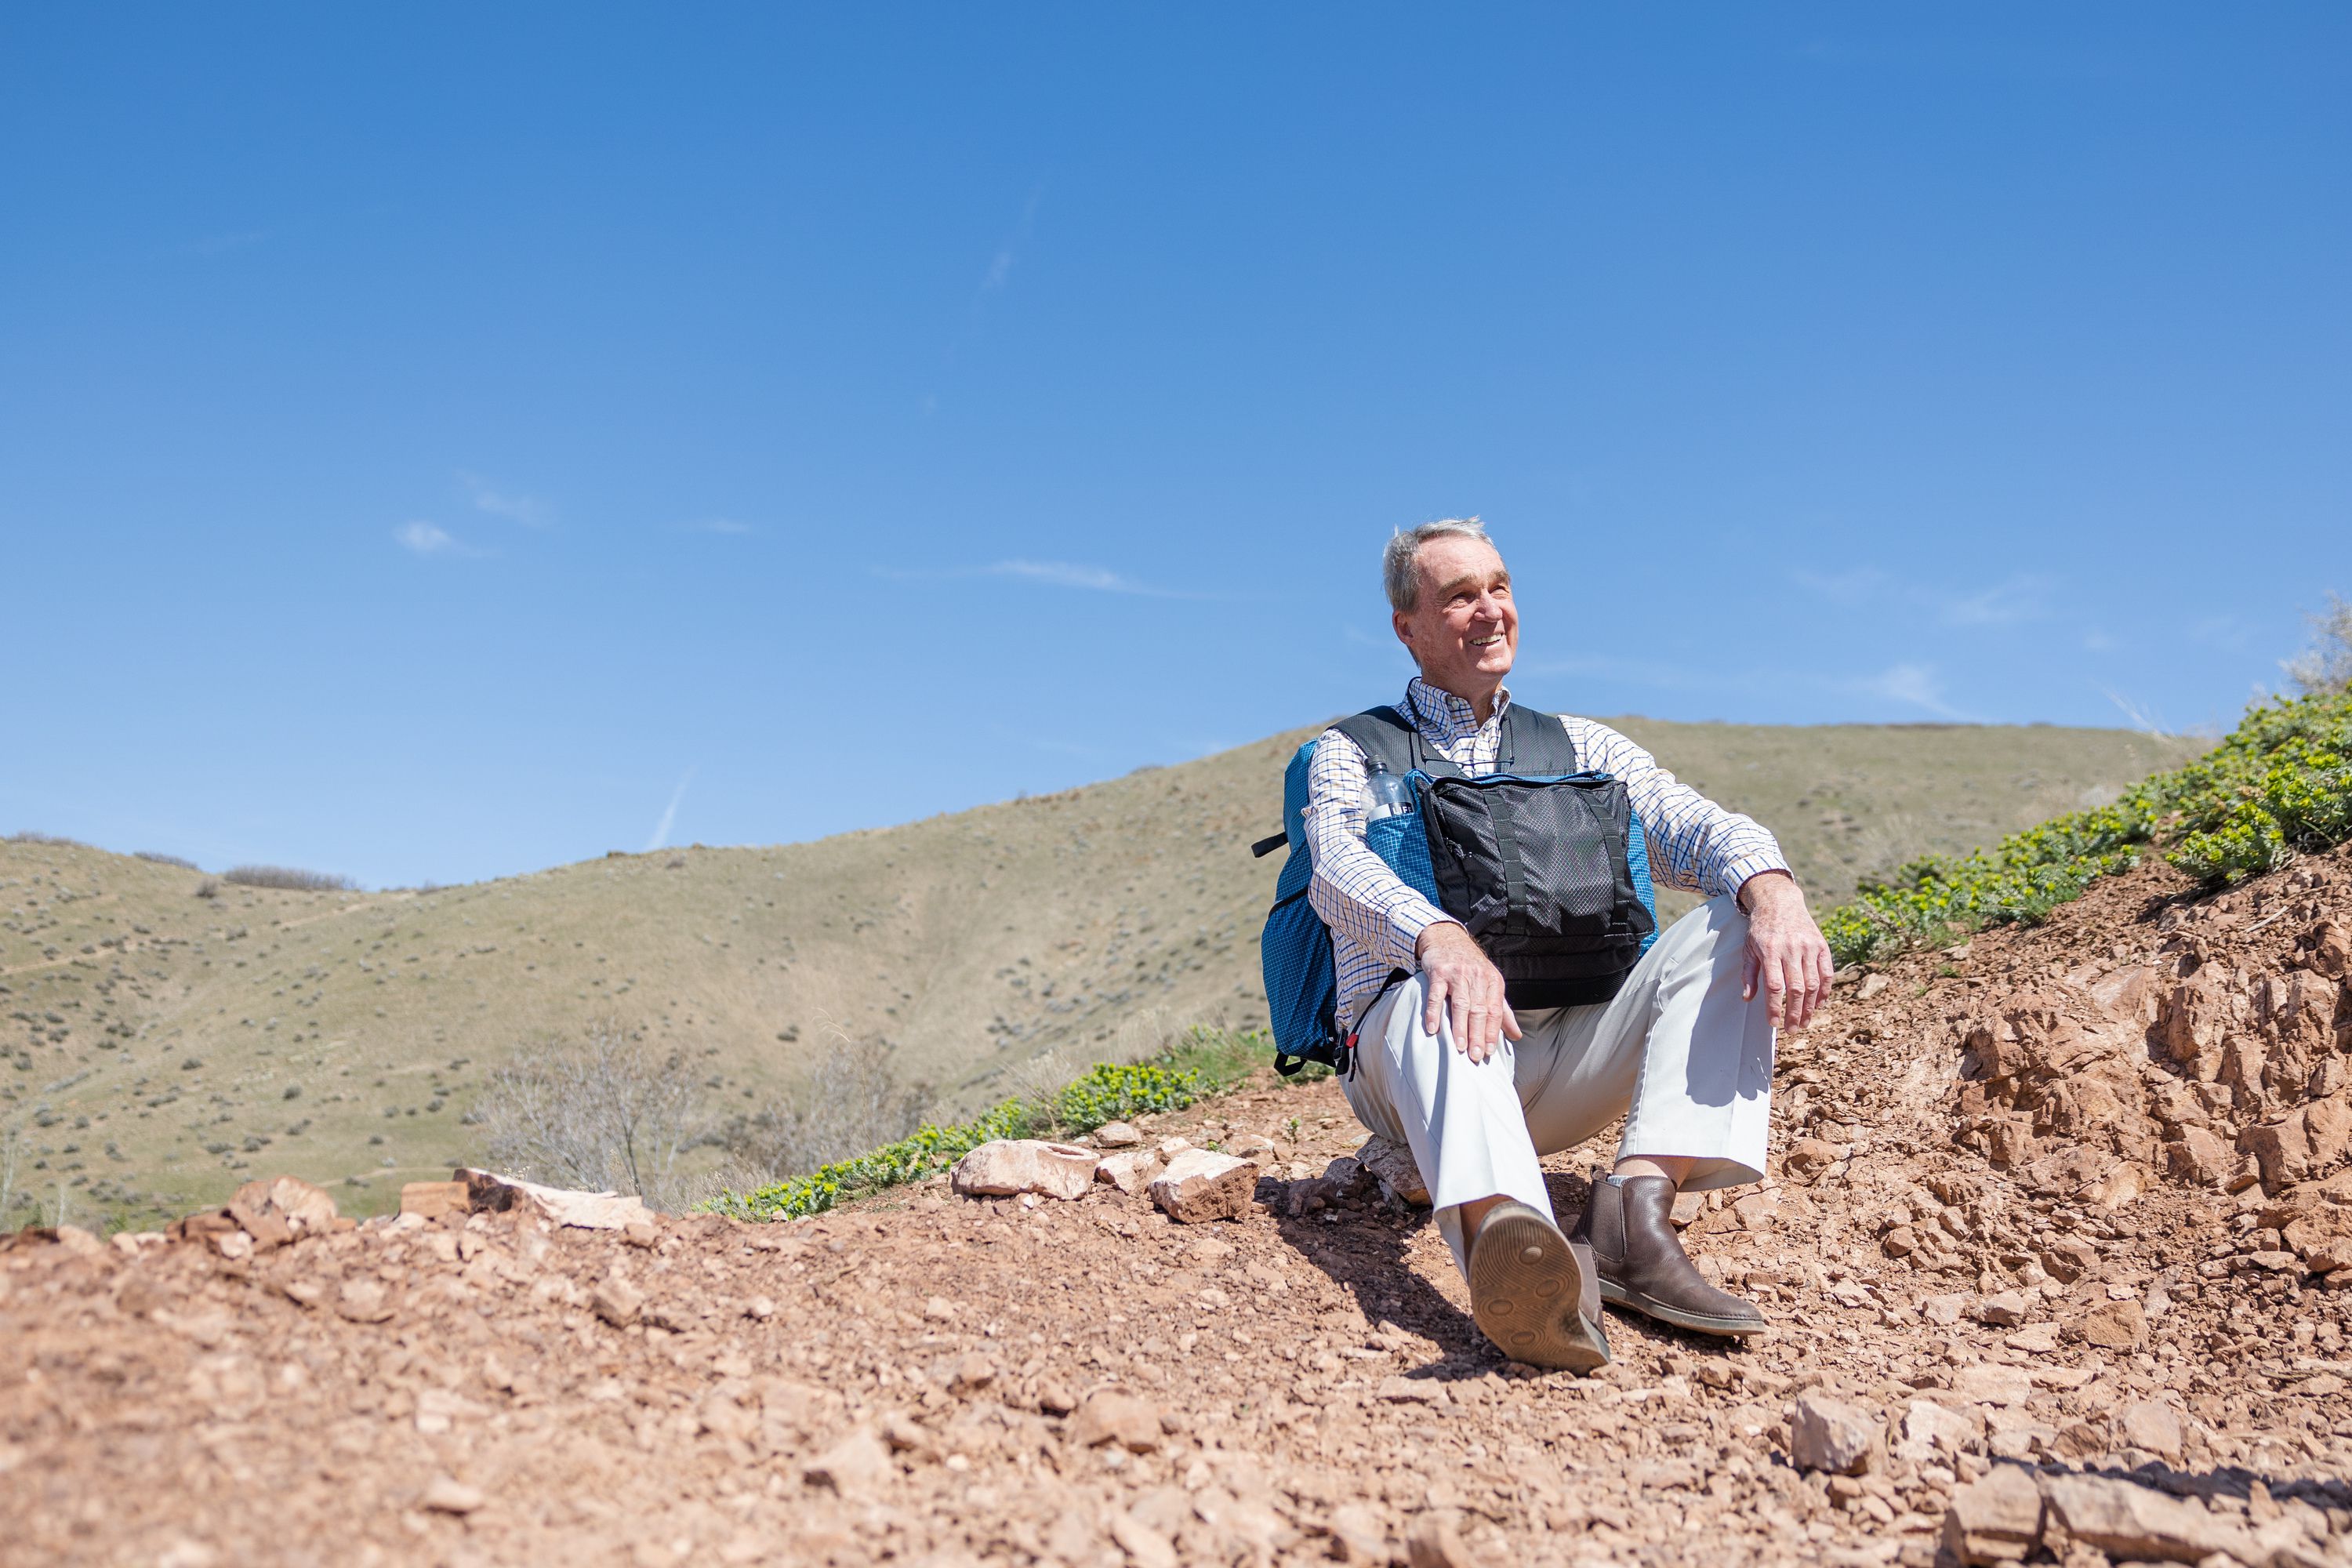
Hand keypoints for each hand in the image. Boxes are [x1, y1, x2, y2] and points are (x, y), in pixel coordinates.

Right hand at [1414, 921, 1520, 1063]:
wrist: (1447, 937)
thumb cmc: (1470, 966)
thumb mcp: (1490, 984)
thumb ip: (1502, 1011)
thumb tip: (1516, 1036)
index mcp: (1493, 982)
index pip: (1495, 1011)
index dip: (1493, 1032)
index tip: (1489, 1051)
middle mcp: (1477, 977)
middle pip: (1479, 1011)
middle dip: (1478, 1035)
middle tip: (1476, 1056)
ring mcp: (1457, 974)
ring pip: (1461, 1004)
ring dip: (1460, 1027)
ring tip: (1459, 1047)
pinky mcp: (1438, 972)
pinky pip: (1436, 995)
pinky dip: (1434, 1013)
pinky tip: (1433, 1029)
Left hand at [1738, 871, 1832, 1029]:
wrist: (1780, 902)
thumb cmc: (1761, 929)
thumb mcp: (1748, 948)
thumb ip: (1749, 974)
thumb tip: (1747, 998)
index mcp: (1770, 950)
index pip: (1773, 985)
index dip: (1774, 1007)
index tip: (1774, 1024)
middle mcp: (1791, 949)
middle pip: (1796, 988)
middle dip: (1794, 1012)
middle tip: (1792, 1030)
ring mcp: (1809, 947)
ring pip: (1813, 983)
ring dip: (1809, 1007)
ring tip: (1804, 1022)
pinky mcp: (1822, 946)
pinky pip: (1827, 973)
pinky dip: (1825, 991)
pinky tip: (1819, 1005)